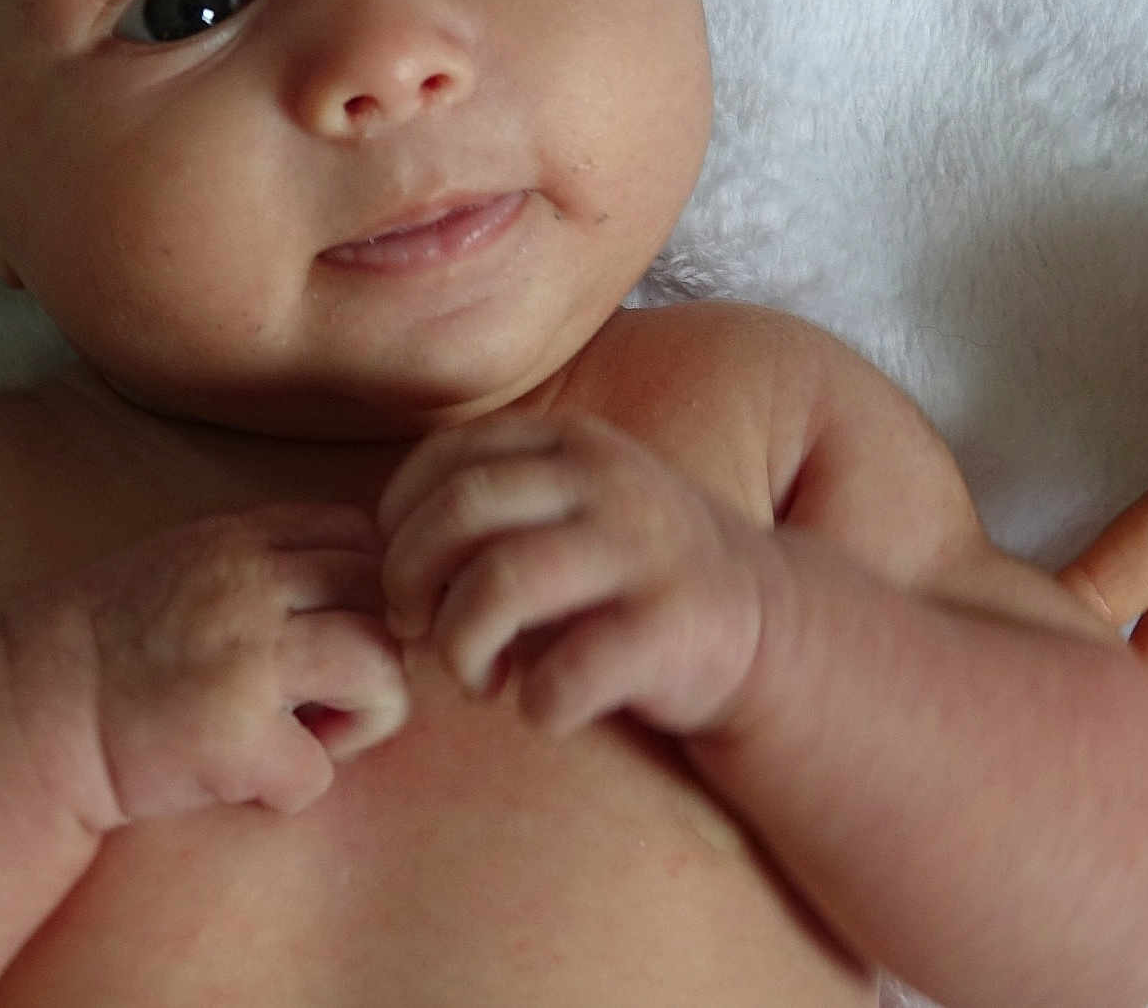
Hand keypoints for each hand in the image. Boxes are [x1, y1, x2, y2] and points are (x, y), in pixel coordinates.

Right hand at [42, 501, 409, 826]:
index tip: (333, 633)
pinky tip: (244, 782)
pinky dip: (289, 790)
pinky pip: (315, 771)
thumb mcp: (186, 568)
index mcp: (239, 538)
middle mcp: (249, 583)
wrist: (27, 712)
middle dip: (376, 651)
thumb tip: (365, 588)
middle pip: (383, 594)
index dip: (366, 589)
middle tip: (328, 698)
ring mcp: (245, 655)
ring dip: (363, 717)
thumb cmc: (113, 649)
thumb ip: (264, 566)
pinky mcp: (233, 736)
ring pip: (380, 668)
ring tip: (308, 738)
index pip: (362, 535)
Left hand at [377, 411, 770, 738]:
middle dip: (411, 579)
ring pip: (501, 583)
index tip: (402, 574)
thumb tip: (382, 548)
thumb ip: (486, 500)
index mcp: (570, 441)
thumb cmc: (624, 570)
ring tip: (476, 676)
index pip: (446, 457)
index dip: (399, 518)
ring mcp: (641, 551)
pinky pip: (566, 673)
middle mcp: (605, 481)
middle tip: (414, 628)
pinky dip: (535, 703)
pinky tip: (542, 707)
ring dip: (461, 645)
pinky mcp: (670, 630)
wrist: (766, 625)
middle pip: (460, 511)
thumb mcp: (566, 502)